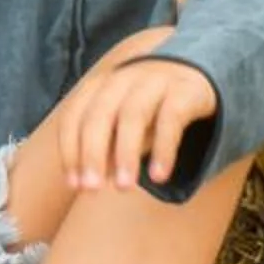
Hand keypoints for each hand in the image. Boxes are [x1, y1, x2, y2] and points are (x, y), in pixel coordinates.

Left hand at [53, 31, 218, 192]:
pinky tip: (159, 176)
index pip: (74, 116)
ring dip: (125, 153)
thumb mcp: (121, 127)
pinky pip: (171, 118)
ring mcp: (153, 81)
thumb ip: (106, 151)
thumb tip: (89, 184)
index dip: (69, 150)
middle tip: (91, 189)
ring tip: (123, 187)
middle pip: (98, 115)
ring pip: (132, 115)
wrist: (194, 74)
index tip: (73, 185)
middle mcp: (122, 79)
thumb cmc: (147, 107)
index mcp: (98, 86)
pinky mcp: (185, 89)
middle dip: (91, 154)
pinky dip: (163, 149)